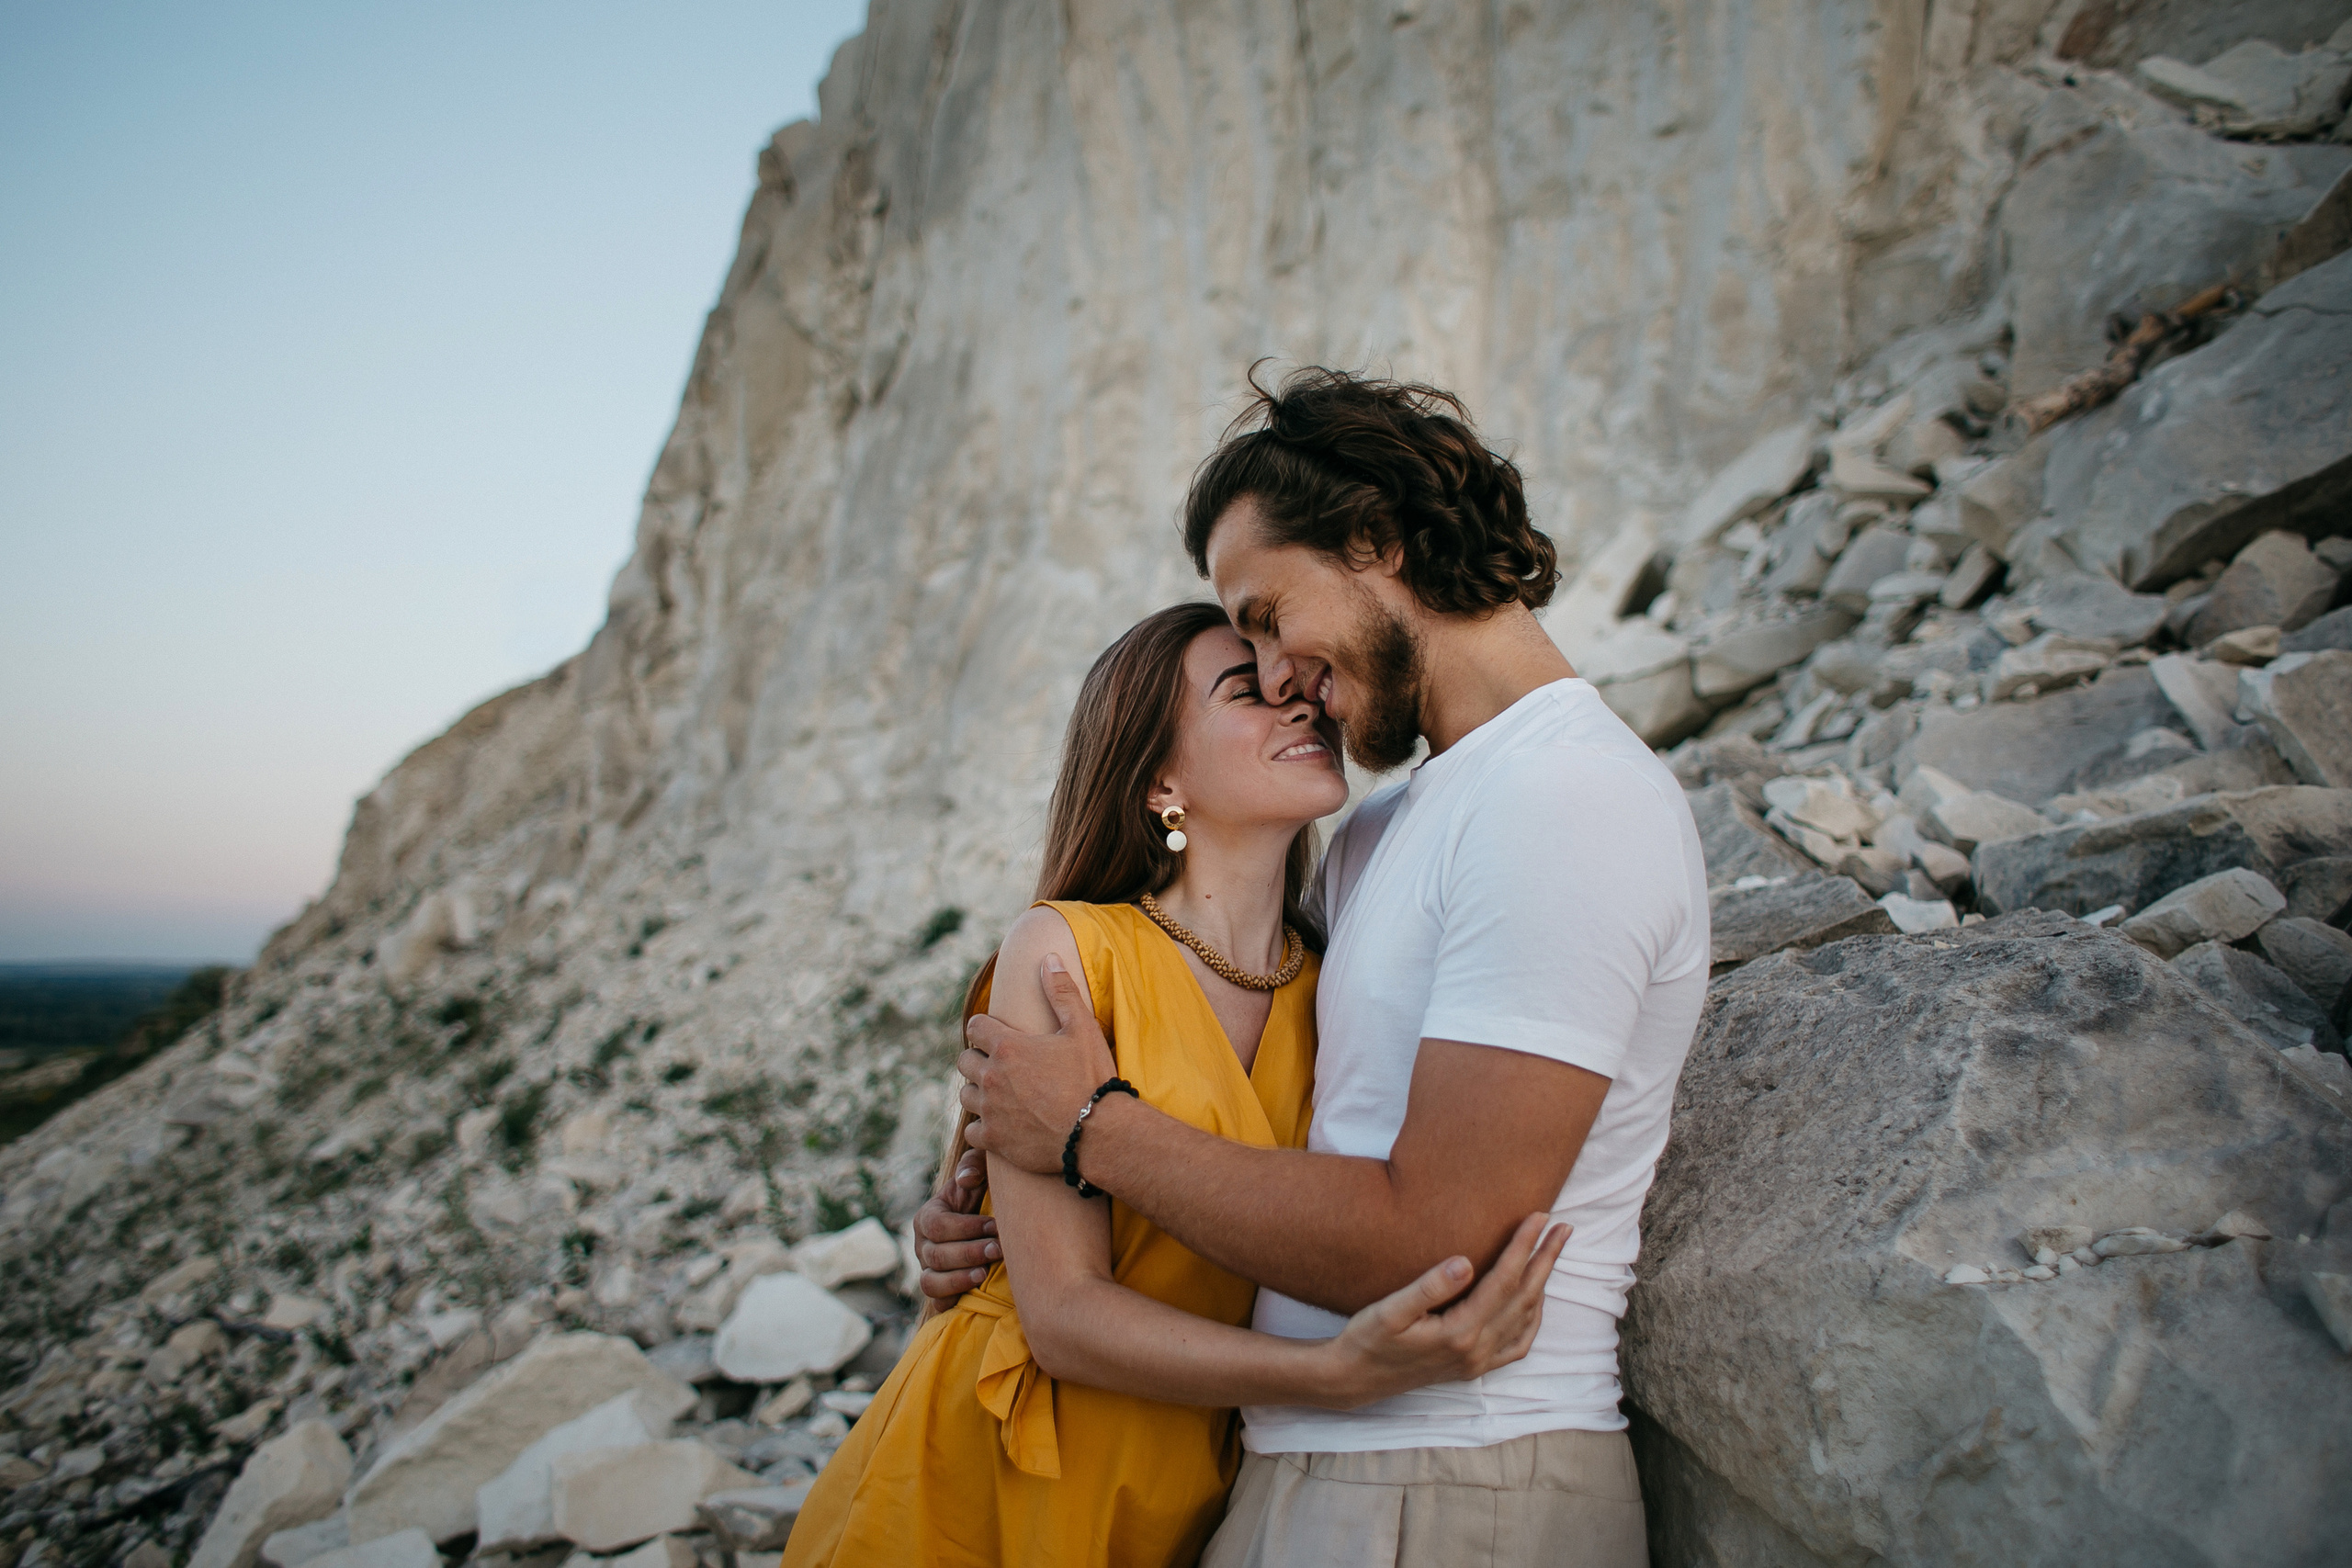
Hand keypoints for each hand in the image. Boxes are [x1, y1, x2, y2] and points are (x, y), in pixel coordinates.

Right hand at [914, 1150, 998, 1302]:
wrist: (995, 1222)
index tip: (996, 1226)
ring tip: (984, 1274)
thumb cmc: (987, 1193)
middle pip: (936, 1255)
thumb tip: (967, 1180)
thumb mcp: (981, 1172)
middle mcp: (923, 1245)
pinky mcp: (940, 1292)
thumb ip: (973, 1165)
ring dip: (958, 1279)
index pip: (937, 1225)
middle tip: (998, 1249)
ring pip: (931, 1282)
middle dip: (969, 1253)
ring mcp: (929, 1270)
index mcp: (928, 1216)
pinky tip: (975, 1293)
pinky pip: (937, 1303)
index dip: (966, 1227)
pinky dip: (952, 1300)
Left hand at [958, 954, 1116, 1175]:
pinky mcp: (995, 1140)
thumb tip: (1048, 958)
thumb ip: (1061, 992)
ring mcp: (990, 1110)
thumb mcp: (1082, 1029)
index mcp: (1008, 1046)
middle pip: (965, 1061)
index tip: (996, 1035)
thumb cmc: (1092, 1079)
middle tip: (1001, 1066)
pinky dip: (982, 1127)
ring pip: (965, 1095)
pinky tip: (999, 1126)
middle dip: (979, 1060)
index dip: (985, 1028)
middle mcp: (992, 1076)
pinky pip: (972, 1131)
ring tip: (999, 1095)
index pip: (975, 1027)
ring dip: (978, 1092)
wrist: (1099, 1133)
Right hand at [1315, 1213, 1569, 1408]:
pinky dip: (1533, 1317)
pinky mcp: (1474, 1368)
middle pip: (1525, 1297)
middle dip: (1546, 1259)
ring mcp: (1479, 1363)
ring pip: (1526, 1318)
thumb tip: (1466, 1262)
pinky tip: (1535, 1299)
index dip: (1524, 1245)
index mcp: (1459, 1333)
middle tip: (1563, 1227)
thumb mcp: (1389, 1310)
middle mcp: (1477, 1351)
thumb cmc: (1368, 1339)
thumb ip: (1429, 1287)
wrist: (1355, 1379)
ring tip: (1552, 1251)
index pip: (1504, 1280)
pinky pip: (1518, 1344)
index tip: (1538, 1216)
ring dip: (1543, 1282)